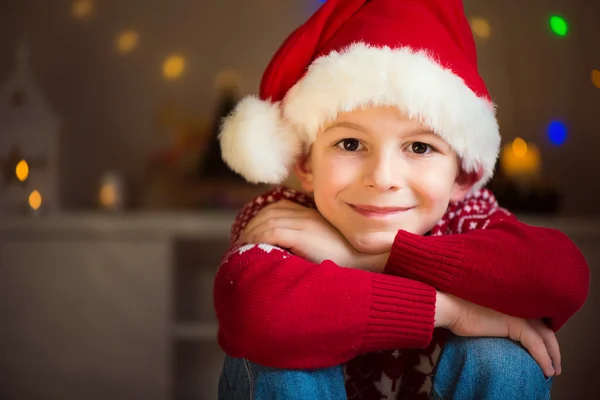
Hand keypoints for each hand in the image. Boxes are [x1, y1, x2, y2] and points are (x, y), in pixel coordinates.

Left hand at [239, 200, 386, 270]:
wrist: (365, 264)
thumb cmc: (346, 261)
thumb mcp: (323, 245)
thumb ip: (305, 241)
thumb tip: (284, 251)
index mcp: (312, 214)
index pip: (278, 208)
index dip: (261, 219)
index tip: (251, 234)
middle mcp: (307, 215)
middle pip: (270, 212)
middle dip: (252, 226)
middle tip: (241, 243)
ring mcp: (305, 223)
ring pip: (268, 220)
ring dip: (251, 233)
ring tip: (242, 248)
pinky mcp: (303, 234)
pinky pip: (272, 231)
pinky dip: (257, 238)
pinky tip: (251, 249)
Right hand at [436, 292, 560, 376]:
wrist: (450, 306)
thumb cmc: (457, 309)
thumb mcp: (481, 313)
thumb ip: (495, 318)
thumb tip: (496, 329)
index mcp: (513, 300)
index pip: (537, 319)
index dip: (544, 334)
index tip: (546, 349)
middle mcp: (520, 304)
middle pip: (546, 328)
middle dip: (553, 348)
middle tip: (555, 363)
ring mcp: (518, 313)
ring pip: (546, 337)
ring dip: (553, 356)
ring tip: (552, 371)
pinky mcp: (514, 324)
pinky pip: (536, 345)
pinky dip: (544, 359)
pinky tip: (546, 370)